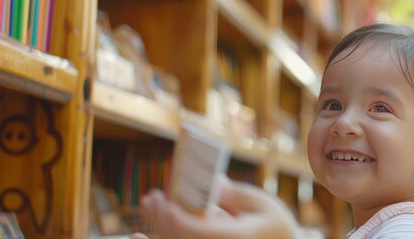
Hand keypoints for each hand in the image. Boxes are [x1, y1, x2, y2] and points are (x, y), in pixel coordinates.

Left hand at [137, 178, 297, 238]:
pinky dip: (162, 237)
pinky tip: (139, 236)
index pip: (195, 230)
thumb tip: (206, 181)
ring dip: (159, 227)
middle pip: (181, 238)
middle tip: (152, 198)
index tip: (163, 200)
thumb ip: (230, 193)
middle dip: (162, 218)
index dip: (174, 217)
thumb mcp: (259, 204)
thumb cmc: (273, 226)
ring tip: (151, 205)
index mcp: (234, 237)